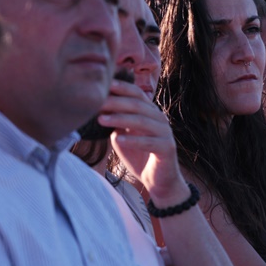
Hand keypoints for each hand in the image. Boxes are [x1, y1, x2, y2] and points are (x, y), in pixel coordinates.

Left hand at [98, 79, 186, 203]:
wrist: (158, 180)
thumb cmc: (139, 156)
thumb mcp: (123, 136)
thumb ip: (115, 122)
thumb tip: (98, 107)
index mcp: (150, 112)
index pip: (137, 94)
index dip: (122, 88)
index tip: (104, 84)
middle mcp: (160, 119)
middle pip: (138, 105)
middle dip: (116, 102)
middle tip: (98, 103)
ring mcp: (165, 133)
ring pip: (142, 122)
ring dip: (120, 119)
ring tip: (101, 120)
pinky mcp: (167, 148)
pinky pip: (149, 142)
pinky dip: (133, 140)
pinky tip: (118, 140)